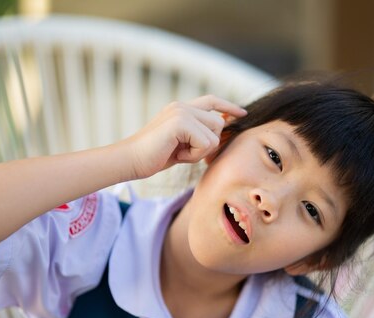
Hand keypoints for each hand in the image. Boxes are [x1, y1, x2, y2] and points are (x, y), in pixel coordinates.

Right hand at [125, 95, 246, 178]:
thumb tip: (220, 132)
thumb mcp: (181, 143)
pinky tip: (177, 155)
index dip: (229, 106)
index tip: (242, 113)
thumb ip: (197, 135)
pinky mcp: (180, 122)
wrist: (131, 160)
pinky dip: (194, 155)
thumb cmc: (153, 156)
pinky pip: (205, 142)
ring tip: (179, 153)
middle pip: (219, 123)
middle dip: (208, 144)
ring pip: (214, 134)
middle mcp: (182, 106)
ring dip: (200, 152)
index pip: (212, 101)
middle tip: (185, 153)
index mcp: (181, 108)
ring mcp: (181, 112)